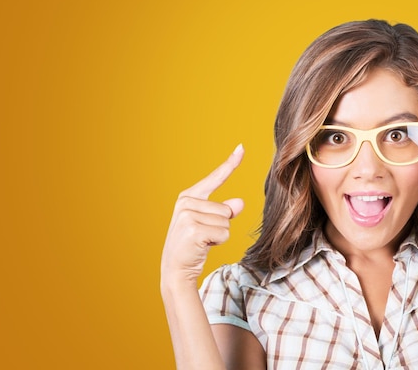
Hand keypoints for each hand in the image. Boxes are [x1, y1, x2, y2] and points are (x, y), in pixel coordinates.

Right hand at [161, 144, 244, 285]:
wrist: (176, 270)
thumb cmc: (193, 246)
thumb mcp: (209, 225)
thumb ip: (224, 211)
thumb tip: (240, 202)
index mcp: (188, 197)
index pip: (215, 178)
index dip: (230, 163)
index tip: (241, 147)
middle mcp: (186, 202)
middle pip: (226, 210)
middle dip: (220, 226)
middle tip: (202, 237)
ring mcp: (188, 215)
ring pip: (226, 221)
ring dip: (219, 235)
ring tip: (201, 242)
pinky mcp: (194, 229)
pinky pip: (224, 233)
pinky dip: (218, 242)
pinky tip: (201, 246)